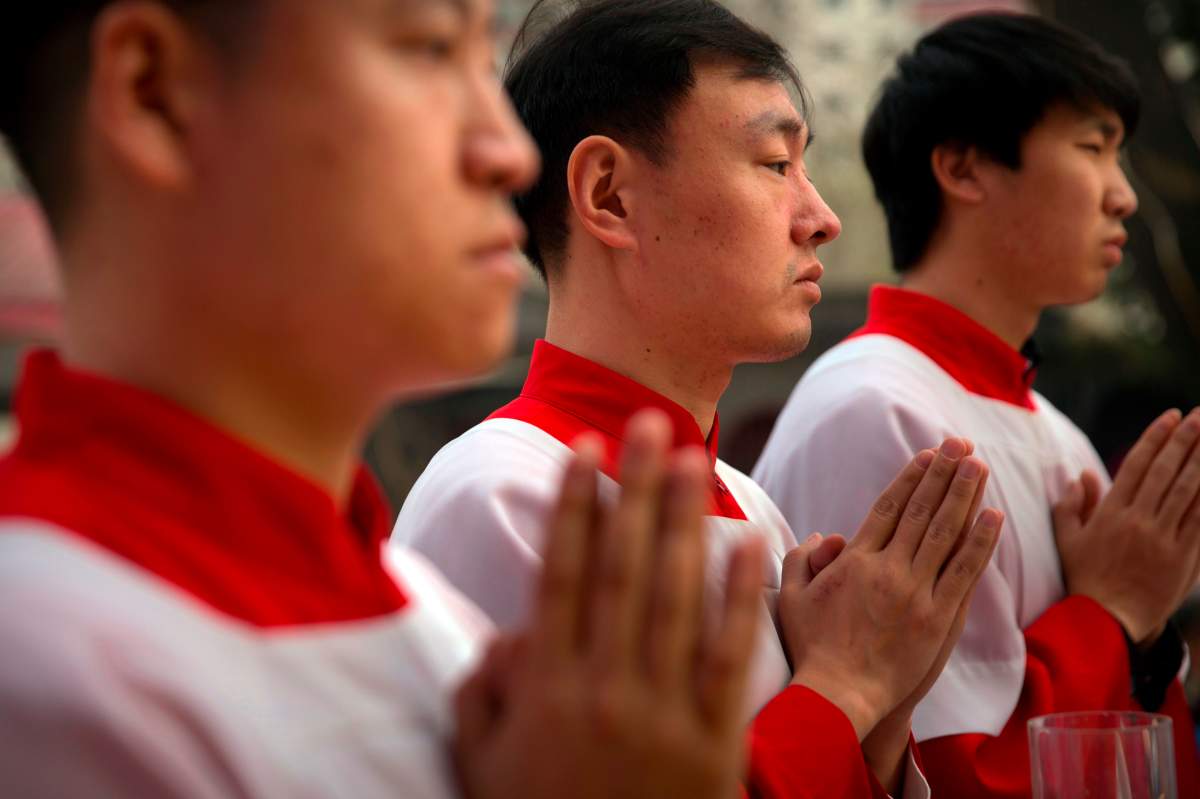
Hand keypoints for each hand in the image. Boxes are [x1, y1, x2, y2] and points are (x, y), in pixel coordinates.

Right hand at [453, 410, 765, 798]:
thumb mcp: (484, 764)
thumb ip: (486, 690)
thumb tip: (512, 629)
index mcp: (548, 689)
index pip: (561, 578)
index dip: (574, 510)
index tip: (583, 452)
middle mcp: (605, 689)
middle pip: (624, 571)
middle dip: (636, 493)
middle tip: (650, 425)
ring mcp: (662, 714)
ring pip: (676, 600)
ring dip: (685, 524)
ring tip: (693, 461)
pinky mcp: (713, 741)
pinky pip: (730, 659)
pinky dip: (741, 599)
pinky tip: (751, 545)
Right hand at [779, 438, 1003, 739]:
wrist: (840, 695)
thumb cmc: (812, 650)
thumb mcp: (792, 599)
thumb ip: (801, 561)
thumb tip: (823, 535)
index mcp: (854, 562)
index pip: (887, 508)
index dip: (910, 479)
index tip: (927, 455)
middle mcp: (887, 570)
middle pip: (920, 511)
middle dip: (943, 474)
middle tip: (961, 444)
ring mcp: (916, 593)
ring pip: (945, 533)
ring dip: (965, 496)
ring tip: (979, 466)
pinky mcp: (939, 619)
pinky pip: (964, 572)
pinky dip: (979, 542)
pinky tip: (993, 516)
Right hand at [1054, 408, 1199, 643]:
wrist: (1109, 619)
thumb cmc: (1085, 578)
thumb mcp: (1067, 539)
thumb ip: (1072, 505)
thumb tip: (1083, 476)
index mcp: (1111, 513)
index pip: (1136, 466)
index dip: (1155, 439)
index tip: (1170, 417)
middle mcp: (1139, 521)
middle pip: (1166, 472)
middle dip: (1185, 441)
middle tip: (1199, 416)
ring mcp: (1163, 538)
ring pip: (1187, 492)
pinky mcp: (1183, 556)